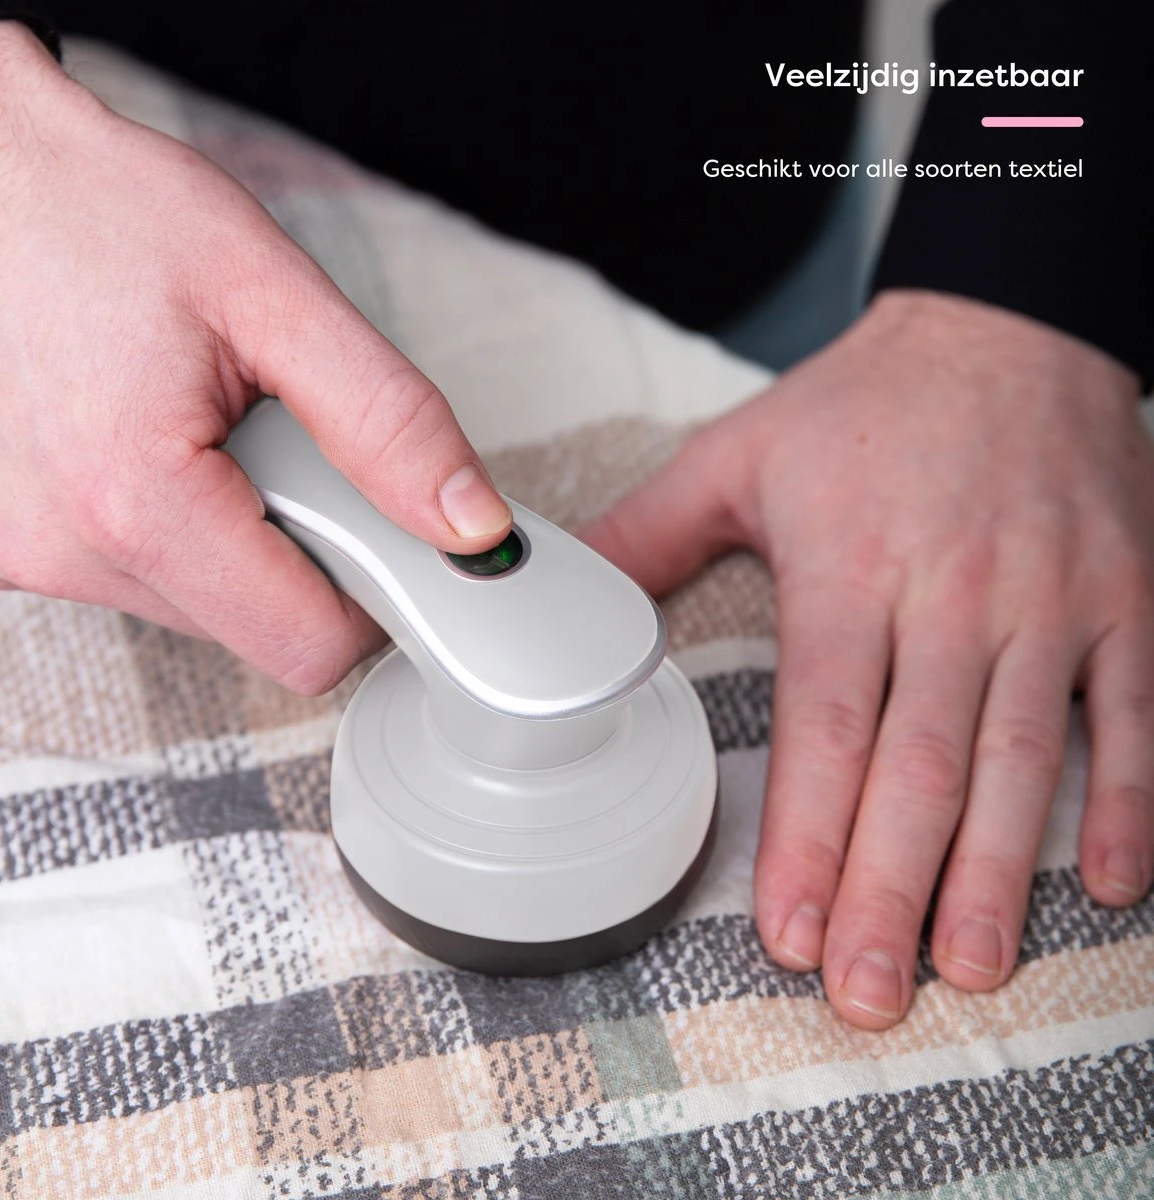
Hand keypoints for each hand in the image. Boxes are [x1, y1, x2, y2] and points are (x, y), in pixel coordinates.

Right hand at [0, 23, 510, 693]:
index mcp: (137, 501)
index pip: (312, 649)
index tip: (381, 529)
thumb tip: (470, 527)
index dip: (371, 595)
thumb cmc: (100, 209)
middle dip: (299, 551)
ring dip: (231, 535)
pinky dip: (166, 526)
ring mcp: (13, 555)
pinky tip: (144, 443)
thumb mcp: (275, 295)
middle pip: (257, 629)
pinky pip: (129, 577)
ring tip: (199, 428)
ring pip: (196, 608)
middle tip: (275, 442)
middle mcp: (60, 550)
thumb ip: (387, 422)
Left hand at [581, 288, 1153, 1027]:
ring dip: (995, 872)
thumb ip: (647, 534)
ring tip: (968, 968)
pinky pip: (1129, 711)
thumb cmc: (865, 402)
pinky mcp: (1122, 598)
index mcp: (851, 566)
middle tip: (863, 991)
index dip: (805, 833)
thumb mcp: (737, 454)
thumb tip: (565, 587)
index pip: (826, 724)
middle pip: (917, 766)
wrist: (1008, 320)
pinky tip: (1108, 883)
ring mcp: (1047, 601)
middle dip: (887, 889)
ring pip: (1020, 758)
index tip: (785, 928)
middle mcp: (953, 593)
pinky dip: (1124, 799)